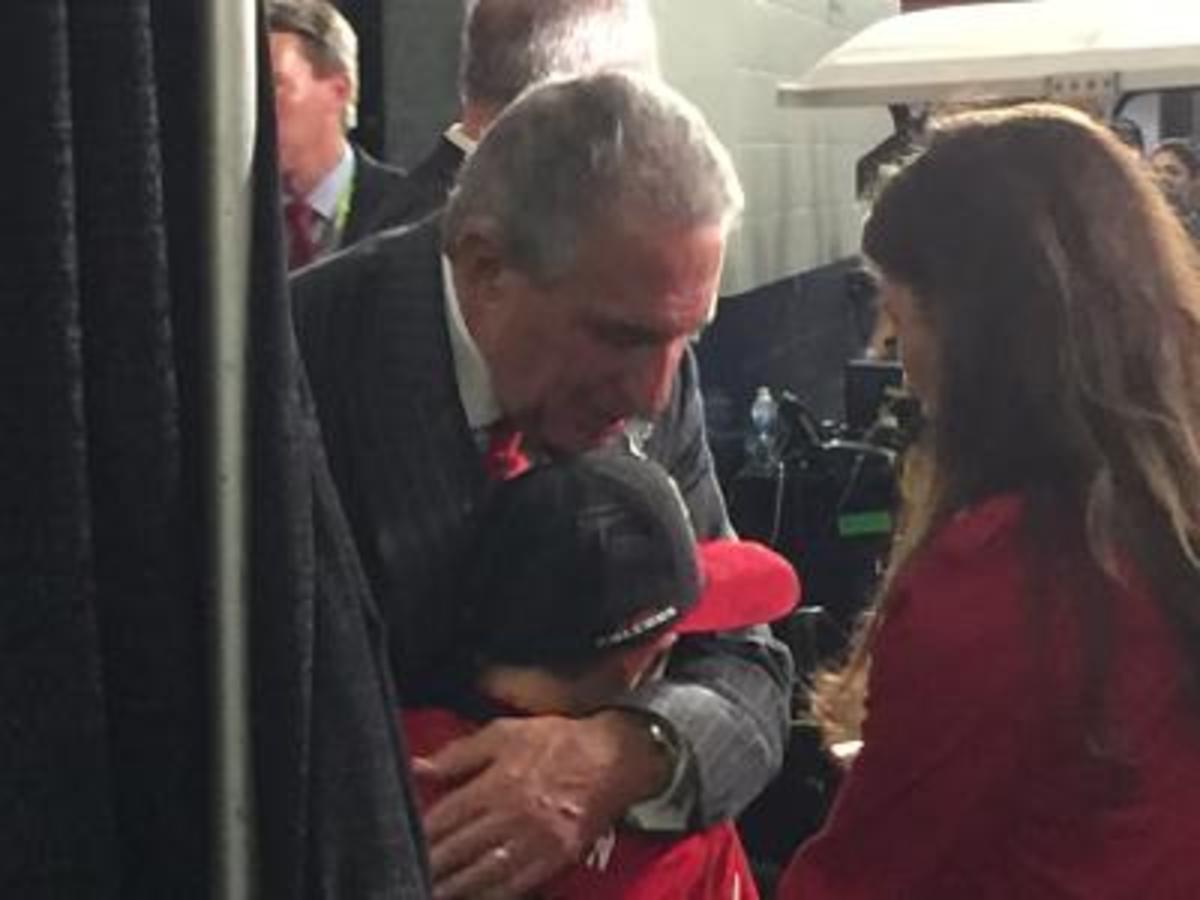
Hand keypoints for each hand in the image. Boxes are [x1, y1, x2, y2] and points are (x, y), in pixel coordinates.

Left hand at [414, 711, 672, 898]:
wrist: (613, 757)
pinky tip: (472, 899)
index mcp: (496, 782)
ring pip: (482, 874)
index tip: (396, 845)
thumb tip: (418, 766)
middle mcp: (511, 815)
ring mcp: (534, 841)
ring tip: (428, 894)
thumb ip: (459, 753)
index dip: (418, 836)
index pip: (444, 818)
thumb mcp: (504, 733)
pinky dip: (489, 895)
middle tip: (400, 878)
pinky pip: (515, 885)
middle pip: (458, 850)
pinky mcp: (555, 859)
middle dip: (429, 867)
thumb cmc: (556, 741)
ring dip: (452, 888)